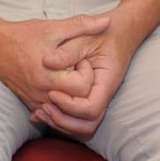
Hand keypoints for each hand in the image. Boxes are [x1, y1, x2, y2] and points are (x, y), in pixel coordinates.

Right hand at [0, 14, 110, 120]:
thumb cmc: (24, 35)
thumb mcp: (54, 27)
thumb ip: (82, 25)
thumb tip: (108, 21)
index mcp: (48, 76)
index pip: (83, 88)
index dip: (88, 73)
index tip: (81, 59)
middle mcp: (42, 94)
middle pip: (77, 102)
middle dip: (83, 85)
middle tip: (78, 68)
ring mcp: (36, 102)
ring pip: (66, 111)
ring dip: (73, 96)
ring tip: (70, 76)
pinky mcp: (32, 105)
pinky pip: (54, 112)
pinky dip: (62, 102)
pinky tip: (62, 86)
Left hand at [37, 19, 138, 137]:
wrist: (119, 32)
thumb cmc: (103, 33)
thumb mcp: (85, 35)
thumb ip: (68, 50)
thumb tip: (46, 62)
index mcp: (106, 81)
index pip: (91, 108)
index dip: (70, 105)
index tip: (52, 92)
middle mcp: (103, 95)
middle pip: (87, 126)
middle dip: (63, 121)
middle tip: (44, 106)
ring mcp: (97, 100)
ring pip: (82, 128)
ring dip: (61, 124)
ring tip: (40, 112)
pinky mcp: (87, 100)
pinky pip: (76, 121)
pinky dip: (59, 121)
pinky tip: (40, 113)